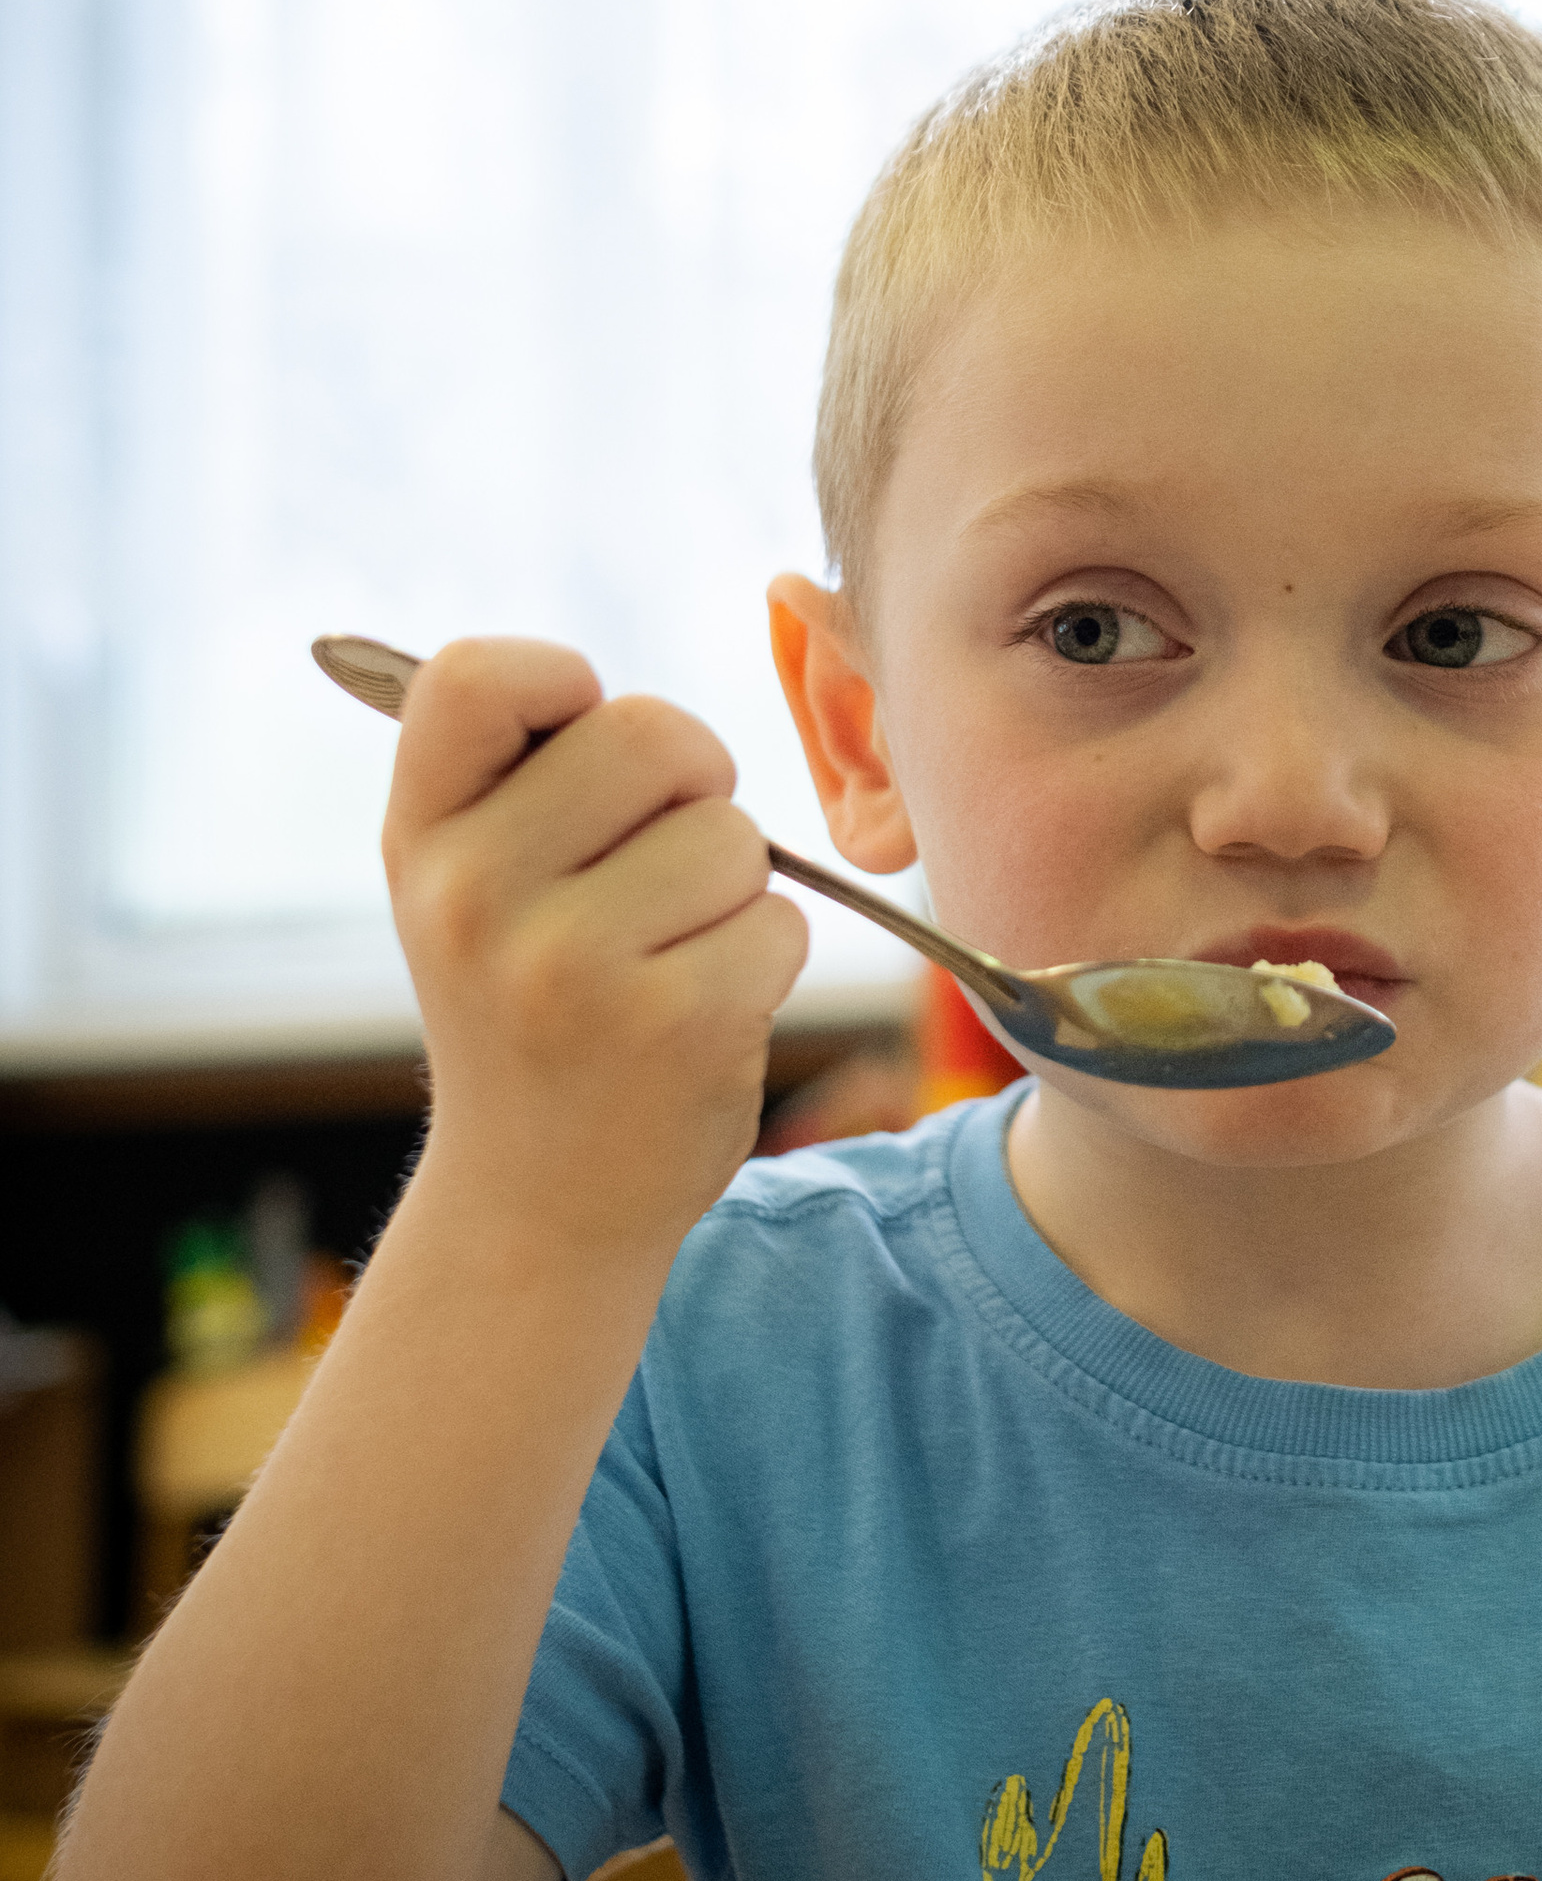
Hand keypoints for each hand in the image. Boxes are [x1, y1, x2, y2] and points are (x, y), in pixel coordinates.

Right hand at [385, 637, 807, 1274]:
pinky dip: (765, 960)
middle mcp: (476, 895)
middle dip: (692, 783)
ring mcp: (573, 964)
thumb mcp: (468, 890)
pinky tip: (698, 1017)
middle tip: (660, 861)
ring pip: (735, 834)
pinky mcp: (677, 1022)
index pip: (478, 675)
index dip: (562, 683)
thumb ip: (513, 777)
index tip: (582, 747)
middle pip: (653, 732)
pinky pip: (782, 921)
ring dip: (733, 889)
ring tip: (666, 959)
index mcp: (420, 838)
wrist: (536, 1205)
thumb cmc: (527, 1013)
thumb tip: (582, 680)